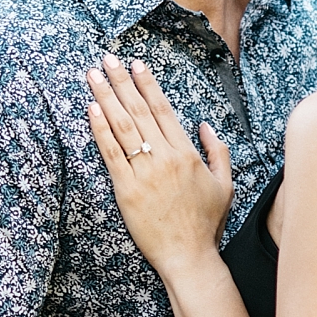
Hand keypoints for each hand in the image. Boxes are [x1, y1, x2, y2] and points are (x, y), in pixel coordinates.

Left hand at [87, 55, 232, 273]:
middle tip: (107, 60)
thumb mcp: (225, 184)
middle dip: (122, 82)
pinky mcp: (126, 190)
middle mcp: (165, 158)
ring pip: (122, 126)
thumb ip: (217, 152)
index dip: (148, 85)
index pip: (163, 110)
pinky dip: (100, 130)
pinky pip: (111, 153)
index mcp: (187, 154)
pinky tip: (91, 109)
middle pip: (139, 111)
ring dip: (106, 97)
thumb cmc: (206, 224)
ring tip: (93, 75)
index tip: (136, 65)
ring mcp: (144, 173)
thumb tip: (205, 126)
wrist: (189, 256)